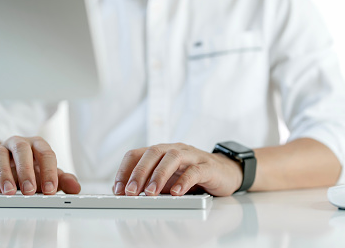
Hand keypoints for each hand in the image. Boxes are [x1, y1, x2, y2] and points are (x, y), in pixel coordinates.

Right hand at [0, 136, 80, 194]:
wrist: (5, 167)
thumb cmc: (31, 170)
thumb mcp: (47, 174)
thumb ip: (62, 180)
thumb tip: (76, 188)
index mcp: (37, 145)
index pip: (46, 153)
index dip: (49, 172)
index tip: (50, 190)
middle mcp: (17, 144)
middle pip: (22, 150)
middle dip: (26, 171)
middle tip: (29, 191)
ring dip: (3, 174)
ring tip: (8, 192)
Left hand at [113, 143, 241, 196]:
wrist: (226, 172)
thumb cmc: (194, 176)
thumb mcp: (168, 180)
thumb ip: (150, 183)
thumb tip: (126, 195)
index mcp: (162, 152)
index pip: (137, 154)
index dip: (125, 170)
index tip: (118, 190)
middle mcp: (175, 149)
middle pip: (153, 153)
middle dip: (139, 172)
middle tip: (130, 192)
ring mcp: (193, 156)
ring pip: (173, 158)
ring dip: (159, 175)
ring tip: (151, 193)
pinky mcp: (208, 166)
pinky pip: (195, 170)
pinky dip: (184, 181)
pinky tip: (177, 193)